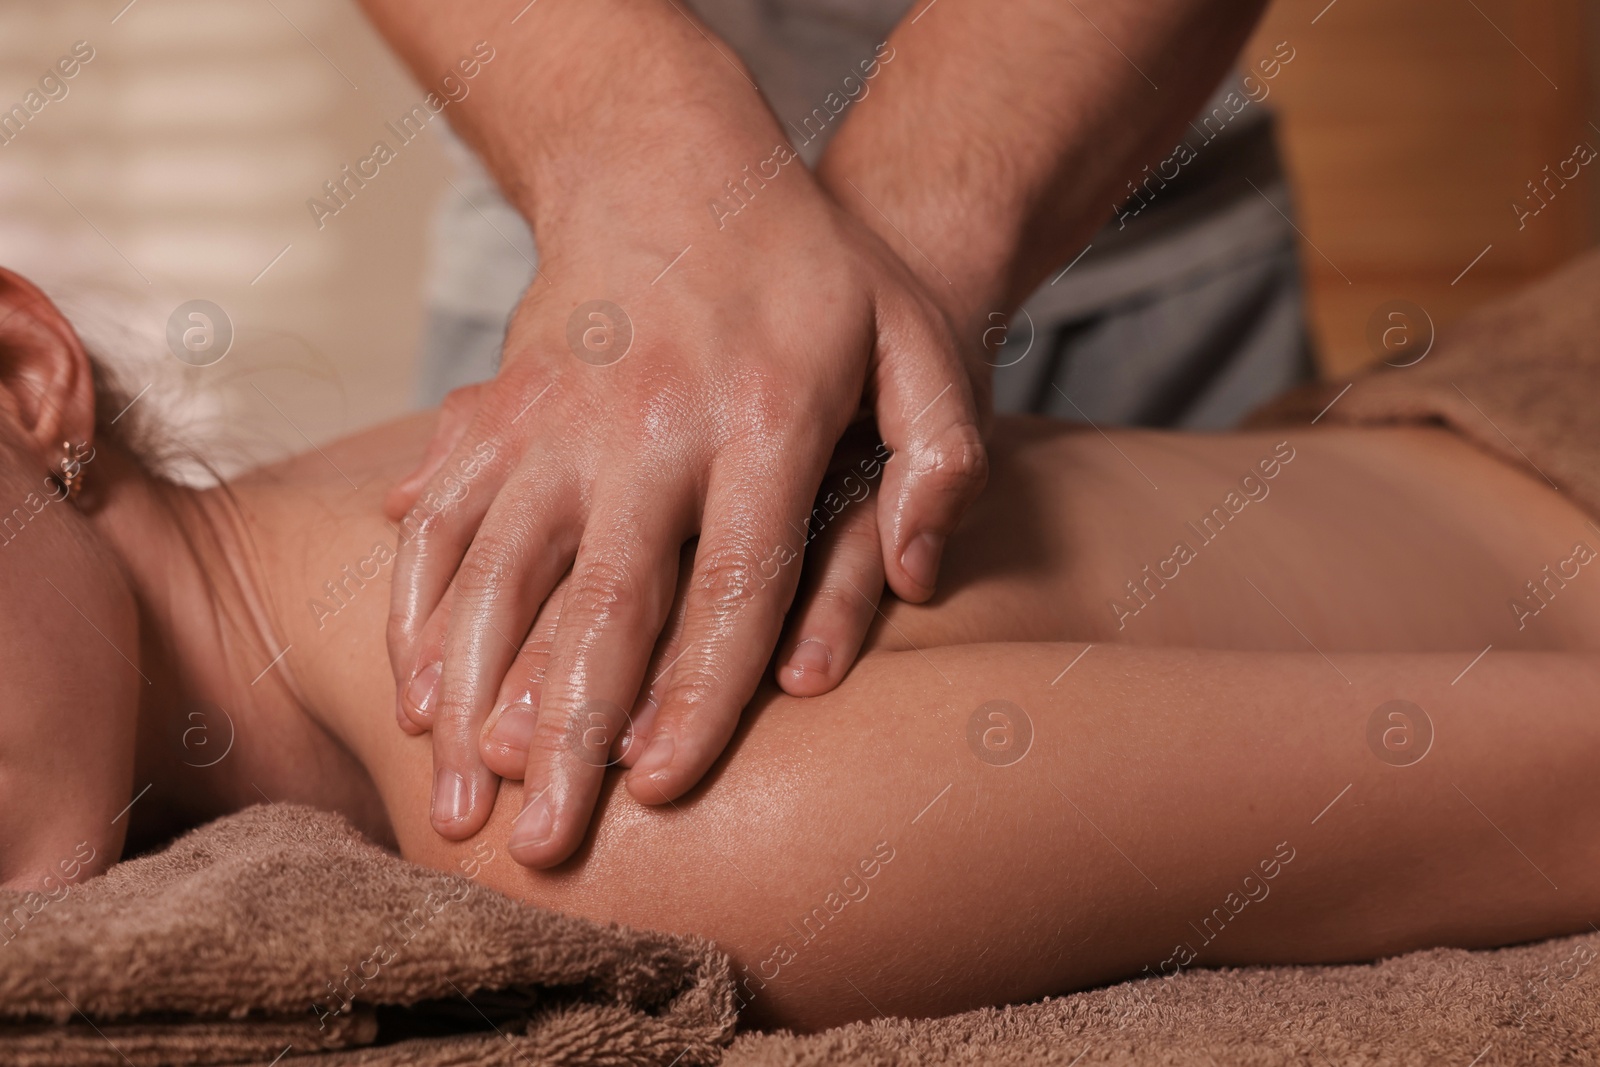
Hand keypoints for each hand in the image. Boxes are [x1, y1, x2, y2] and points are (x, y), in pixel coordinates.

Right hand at [385, 145, 987, 867]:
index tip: (659, 793)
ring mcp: (561, 419)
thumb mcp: (919, 336)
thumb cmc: (812, 270)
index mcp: (763, 421)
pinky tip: (411, 694)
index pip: (733, 587)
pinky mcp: (502, 410)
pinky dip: (418, 610)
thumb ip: (940, 454)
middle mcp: (649, 428)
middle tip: (538, 848)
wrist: (674, 162)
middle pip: (604, 603)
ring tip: (456, 804)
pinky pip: (446, 520)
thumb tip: (913, 579)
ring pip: (500, 575)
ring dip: (471, 698)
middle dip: (566, 735)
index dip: (697, 699)